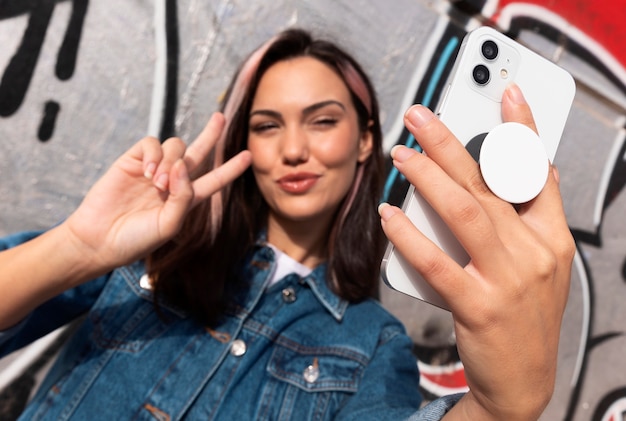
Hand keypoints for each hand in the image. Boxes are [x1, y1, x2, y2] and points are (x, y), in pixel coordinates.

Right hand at [64, 112, 250, 271]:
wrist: (99, 240)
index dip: (231, 168)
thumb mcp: (169, 225)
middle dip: (210, 134)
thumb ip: (183, 197)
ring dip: (171, 161)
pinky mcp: (132, 161)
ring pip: (175, 147)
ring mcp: (152, 170)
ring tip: (158, 184)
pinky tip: (147, 172)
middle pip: (198, 152)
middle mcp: (173, 181)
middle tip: (220, 117)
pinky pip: (151, 144)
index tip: (249, 155)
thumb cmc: (135, 240)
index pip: (214, 180)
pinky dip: (154, 154)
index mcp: (186, 199)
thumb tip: (184, 165)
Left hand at [379, 84, 573, 419]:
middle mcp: (533, 254)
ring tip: (401, 155)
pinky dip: (410, 236)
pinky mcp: (478, 308)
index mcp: (552, 239)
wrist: (523, 382)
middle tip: (420, 117)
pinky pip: (438, 263)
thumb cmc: (524, 318)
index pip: (538, 173)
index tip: (506, 93)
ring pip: (464, 214)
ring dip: (429, 178)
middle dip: (452, 143)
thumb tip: (535, 168)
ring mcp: (507, 281)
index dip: (523, 130)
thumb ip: (536, 218)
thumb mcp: (544, 266)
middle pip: (489, 184)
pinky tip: (390, 215)